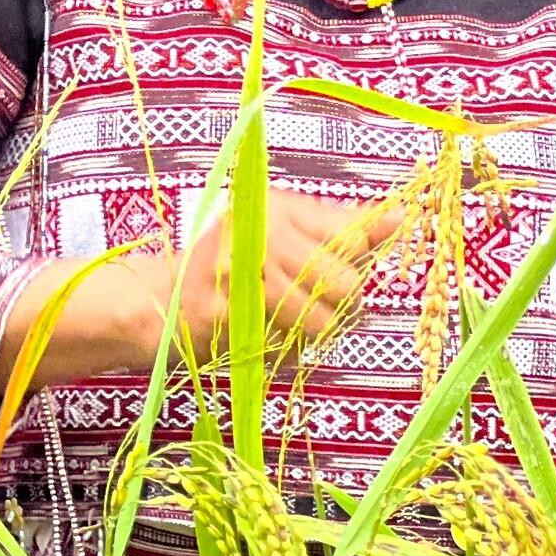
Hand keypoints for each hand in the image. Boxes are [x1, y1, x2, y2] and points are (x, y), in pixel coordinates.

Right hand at [0, 186, 397, 398]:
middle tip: (306, 305)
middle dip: (339, 306)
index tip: (343, 273)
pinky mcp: (226, 311)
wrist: (154, 303)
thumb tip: (402, 218)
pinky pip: (286, 344)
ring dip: (312, 333)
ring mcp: (239, 269)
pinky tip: (260, 334)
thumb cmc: (227, 271)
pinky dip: (282, 350)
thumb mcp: (280, 237)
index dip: (359, 263)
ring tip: (282, 322)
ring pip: (322, 319)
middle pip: (347, 282)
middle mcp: (259, 228)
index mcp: (277, 205)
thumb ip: (339, 230)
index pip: (354, 235)